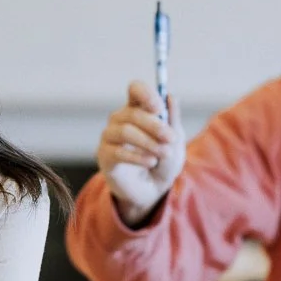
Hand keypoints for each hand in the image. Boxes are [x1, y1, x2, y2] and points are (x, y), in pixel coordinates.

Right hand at [96, 80, 186, 227]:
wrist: (154, 190)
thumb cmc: (163, 161)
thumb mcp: (175, 140)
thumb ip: (172, 119)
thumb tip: (171, 97)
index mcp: (138, 109)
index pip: (135, 89)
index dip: (146, 94)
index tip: (160, 108)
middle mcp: (120, 119)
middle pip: (132, 113)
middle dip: (155, 126)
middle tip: (170, 139)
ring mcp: (110, 137)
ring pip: (124, 131)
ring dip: (148, 142)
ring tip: (164, 154)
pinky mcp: (104, 156)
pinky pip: (117, 152)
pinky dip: (137, 157)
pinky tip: (151, 162)